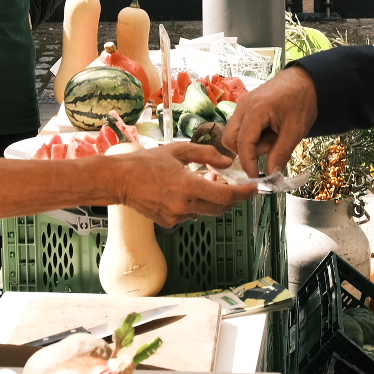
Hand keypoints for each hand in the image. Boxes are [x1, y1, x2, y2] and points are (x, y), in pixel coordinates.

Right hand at [112, 142, 255, 227]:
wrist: (120, 180)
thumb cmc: (145, 163)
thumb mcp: (178, 151)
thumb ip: (205, 154)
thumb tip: (226, 162)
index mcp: (187, 186)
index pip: (225, 195)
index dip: (243, 194)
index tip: (253, 189)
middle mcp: (184, 205)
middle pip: (220, 207)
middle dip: (231, 197)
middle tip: (235, 184)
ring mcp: (176, 217)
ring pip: (206, 211)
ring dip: (212, 199)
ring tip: (205, 181)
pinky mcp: (169, 222)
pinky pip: (191, 215)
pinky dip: (196, 204)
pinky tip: (188, 190)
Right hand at [224, 66, 317, 177]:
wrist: (307, 80)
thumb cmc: (303, 101)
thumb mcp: (295, 131)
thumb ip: (281, 154)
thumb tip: (271, 175)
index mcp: (255, 110)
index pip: (242, 143)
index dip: (248, 163)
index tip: (258, 177)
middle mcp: (243, 106)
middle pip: (230, 139)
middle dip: (246, 152)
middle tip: (269, 150)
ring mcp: (243, 105)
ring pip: (234, 134)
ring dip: (250, 144)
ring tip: (273, 138)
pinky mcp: (246, 106)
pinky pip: (241, 127)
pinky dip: (252, 136)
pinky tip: (270, 132)